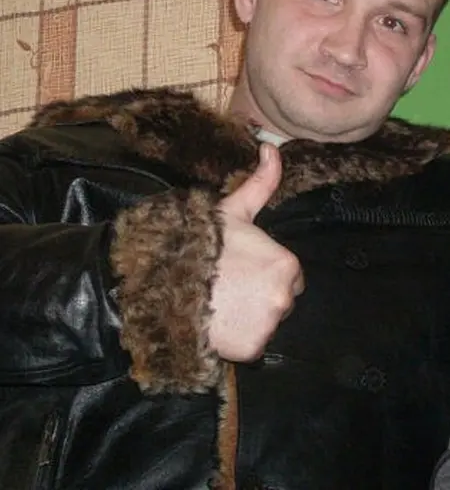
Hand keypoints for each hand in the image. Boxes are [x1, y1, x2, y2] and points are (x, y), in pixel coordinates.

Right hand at [208, 143, 303, 361]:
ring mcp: (268, 325)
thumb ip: (261, 183)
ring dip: (251, 316)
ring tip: (221, 302)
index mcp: (286, 263)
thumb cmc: (201, 244)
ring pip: (266, 321)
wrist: (165, 283)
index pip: (289, 274)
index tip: (242, 268)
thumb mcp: (232, 211)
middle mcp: (284, 297)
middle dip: (261, 294)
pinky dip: (239, 338)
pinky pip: (252, 343)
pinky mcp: (252, 349)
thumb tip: (272, 148)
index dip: (266, 270)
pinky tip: (219, 321)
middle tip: (230, 285)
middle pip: (280, 299)